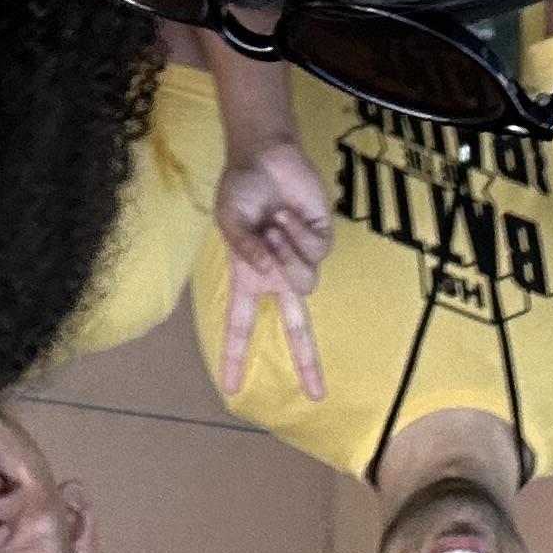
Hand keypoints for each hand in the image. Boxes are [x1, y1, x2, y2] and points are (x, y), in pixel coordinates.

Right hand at [213, 138, 331, 402]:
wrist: (265, 157)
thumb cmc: (241, 191)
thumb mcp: (230, 223)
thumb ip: (246, 252)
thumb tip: (269, 274)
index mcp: (250, 278)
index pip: (241, 325)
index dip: (235, 356)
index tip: (232, 389)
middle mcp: (278, 275)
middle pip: (295, 328)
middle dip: (306, 363)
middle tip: (317, 396)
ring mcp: (302, 259)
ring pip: (304, 283)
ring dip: (285, 253)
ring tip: (272, 225)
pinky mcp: (323, 241)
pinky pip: (315, 255)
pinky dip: (296, 235)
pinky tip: (286, 216)